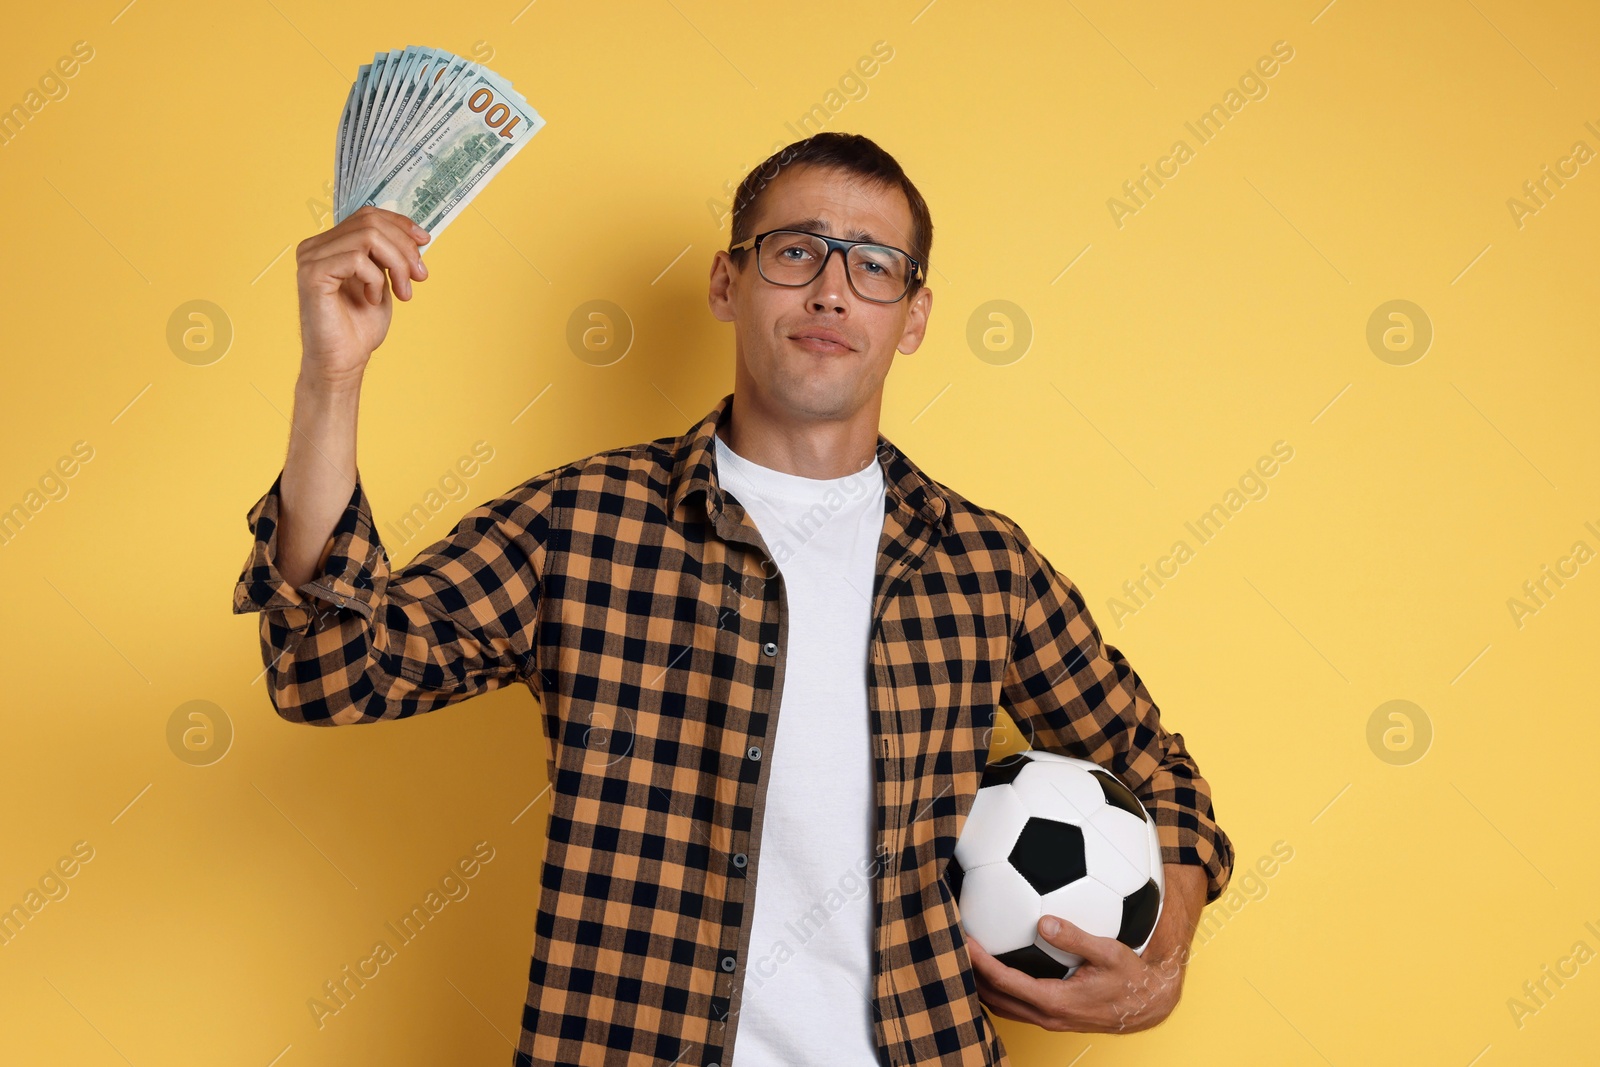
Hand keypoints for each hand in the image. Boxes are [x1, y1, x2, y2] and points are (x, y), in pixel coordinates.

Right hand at [294, 205, 430, 386]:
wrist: (343, 361)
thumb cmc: (360, 326)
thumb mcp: (382, 281)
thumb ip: (389, 255)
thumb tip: (416, 234)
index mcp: (330, 244)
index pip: (368, 215)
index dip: (400, 223)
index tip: (425, 241)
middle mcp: (315, 246)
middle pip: (371, 222)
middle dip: (405, 248)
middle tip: (419, 277)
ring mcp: (310, 258)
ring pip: (368, 237)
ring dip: (397, 264)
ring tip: (403, 292)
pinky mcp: (312, 274)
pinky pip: (357, 259)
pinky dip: (376, 279)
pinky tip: (373, 300)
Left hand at [967, 916, 1186, 1033]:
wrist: (1148, 1006)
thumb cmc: (1131, 978)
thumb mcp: (1109, 953)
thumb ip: (1076, 938)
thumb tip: (1045, 922)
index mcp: (1056, 1001)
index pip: (1006, 982)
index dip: (981, 962)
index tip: (964, 941)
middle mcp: (1048, 1016)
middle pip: (995, 998)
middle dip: (971, 975)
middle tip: (953, 945)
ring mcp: (1049, 1020)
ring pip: (1003, 1007)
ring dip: (981, 986)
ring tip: (964, 959)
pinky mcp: (1053, 1017)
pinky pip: (1015, 1007)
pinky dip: (998, 991)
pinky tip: (992, 971)